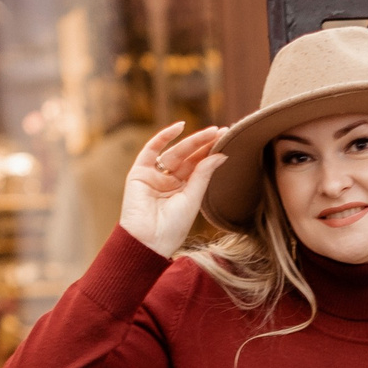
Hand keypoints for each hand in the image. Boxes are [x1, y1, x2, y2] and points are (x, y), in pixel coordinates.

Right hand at [118, 123, 228, 257]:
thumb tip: (221, 155)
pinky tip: (180, 127)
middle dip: (205, 144)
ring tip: (211, 131)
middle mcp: (169, 181)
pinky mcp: (139, 172)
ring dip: (192, 140)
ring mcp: (154, 175)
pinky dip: (164, 137)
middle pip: (189, 157)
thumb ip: (203, 175)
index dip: (212, 153)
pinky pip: (151, 149)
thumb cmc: (172, 227)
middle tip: (222, 131)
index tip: (227, 139)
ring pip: (175, 152)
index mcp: (184, 190)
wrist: (148, 240)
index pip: (199, 166)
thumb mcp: (193, 198)